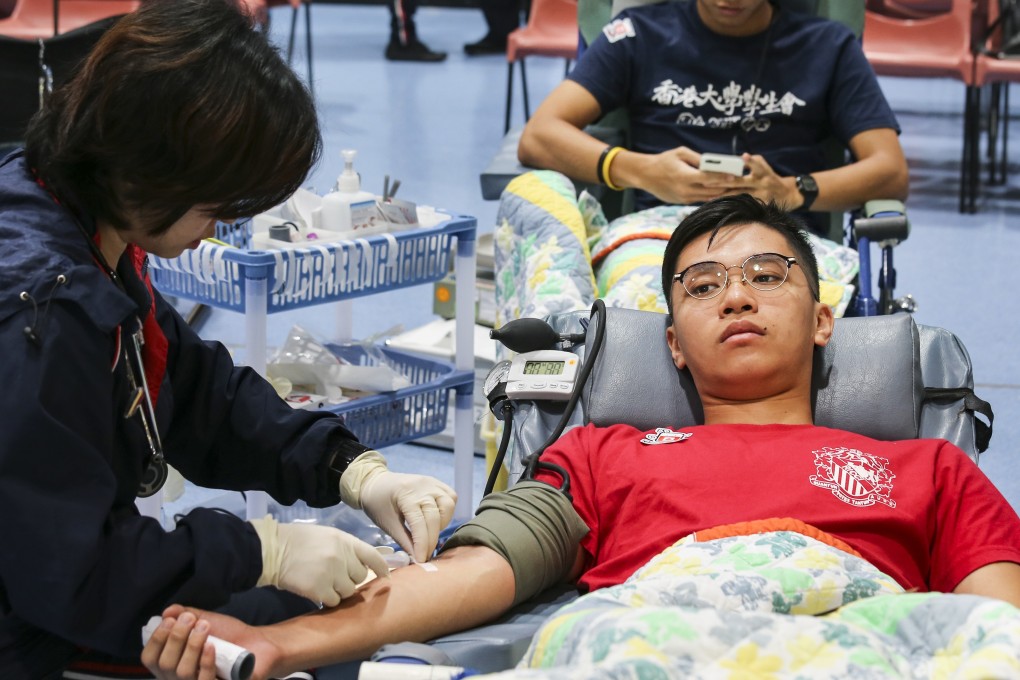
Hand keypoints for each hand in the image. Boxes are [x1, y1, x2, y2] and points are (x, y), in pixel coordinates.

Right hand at [141, 606, 277, 679]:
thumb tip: (166, 611)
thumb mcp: (204, 621)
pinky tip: (211, 646)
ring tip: (205, 626)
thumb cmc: (229, 635)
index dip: (156, 640)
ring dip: (191, 645)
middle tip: (190, 619)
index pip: (150, 659)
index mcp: (173, 663)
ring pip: (182, 673)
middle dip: (176, 637)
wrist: (259, 642)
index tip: (169, 621)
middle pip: (165, 665)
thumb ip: (184, 615)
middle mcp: (180, 678)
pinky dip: (205, 661)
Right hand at [250, 516, 389, 606]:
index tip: (385, 577)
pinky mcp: (320, 589)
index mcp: (345, 540)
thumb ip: (344, 548)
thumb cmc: (297, 540)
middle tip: (335, 577)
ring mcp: (332, 573)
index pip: (372, 555)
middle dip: (350, 579)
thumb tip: (359, 564)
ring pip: (348, 591)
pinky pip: (334, 601)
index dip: (381, 568)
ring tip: (324, 584)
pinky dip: (327, 599)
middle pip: (360, 576)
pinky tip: (317, 591)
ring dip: (339, 591)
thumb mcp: (326, 536)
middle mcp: (342, 556)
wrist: (273, 549)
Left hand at [340, 451, 456, 562]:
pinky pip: (451, 496)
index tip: (421, 561)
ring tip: (430, 533)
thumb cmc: (377, 503)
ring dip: (442, 524)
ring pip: (448, 504)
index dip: (422, 544)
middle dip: (431, 540)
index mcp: (406, 495)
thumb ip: (404, 540)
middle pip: (435, 516)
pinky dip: (447, 511)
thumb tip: (418, 559)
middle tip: (425, 555)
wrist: (375, 482)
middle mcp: (423, 486)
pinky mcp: (436, 482)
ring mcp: (432, 482)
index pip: (420, 523)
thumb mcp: (387, 523)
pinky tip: (436, 520)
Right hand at [636, 147, 732, 204]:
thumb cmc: (664, 160)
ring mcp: (684, 198)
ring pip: (707, 197)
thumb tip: (714, 164)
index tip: (735, 175)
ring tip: (733, 188)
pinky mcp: (682, 202)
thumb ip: (698, 158)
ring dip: (720, 193)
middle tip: (739, 183)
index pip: (708, 178)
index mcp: (684, 176)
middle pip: (711, 190)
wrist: (645, 175)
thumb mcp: (681, 153)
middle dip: (726, 186)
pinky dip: (710, 195)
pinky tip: (719, 191)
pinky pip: (700, 199)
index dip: (723, 177)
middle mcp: (685, 190)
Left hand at [699, 153, 800, 208]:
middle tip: (707, 182)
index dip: (751, 161)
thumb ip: (750, 163)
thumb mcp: (763, 167)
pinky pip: (740, 204)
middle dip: (723, 182)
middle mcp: (761, 183)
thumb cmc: (768, 177)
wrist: (787, 194)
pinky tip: (716, 205)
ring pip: (737, 195)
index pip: (757, 164)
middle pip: (740, 182)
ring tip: (707, 196)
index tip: (744, 156)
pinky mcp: (758, 206)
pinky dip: (728, 204)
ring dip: (722, 196)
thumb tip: (731, 161)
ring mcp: (759, 196)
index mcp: (763, 171)